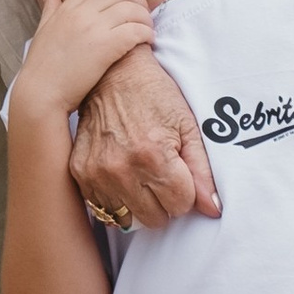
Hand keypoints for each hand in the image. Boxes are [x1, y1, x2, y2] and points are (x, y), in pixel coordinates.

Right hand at [17, 0, 157, 120]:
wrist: (40, 94)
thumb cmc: (41, 67)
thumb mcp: (42, 31)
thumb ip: (50, 10)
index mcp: (67, 8)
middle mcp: (80, 13)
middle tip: (143, 11)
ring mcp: (93, 29)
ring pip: (131, 9)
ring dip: (145, 16)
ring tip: (148, 28)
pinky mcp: (106, 47)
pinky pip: (135, 30)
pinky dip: (146, 32)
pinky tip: (148, 40)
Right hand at [70, 43, 221, 230]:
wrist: (112, 74)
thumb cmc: (154, 96)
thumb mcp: (187, 126)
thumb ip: (202, 171)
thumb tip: (213, 209)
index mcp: (153, 156)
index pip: (181, 206)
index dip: (185, 191)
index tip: (179, 171)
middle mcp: (122, 169)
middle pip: (156, 219)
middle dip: (164, 200)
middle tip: (160, 173)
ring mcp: (97, 173)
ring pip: (129, 219)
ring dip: (139, 203)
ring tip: (139, 174)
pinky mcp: (80, 173)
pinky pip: (103, 208)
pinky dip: (116, 198)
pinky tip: (121, 174)